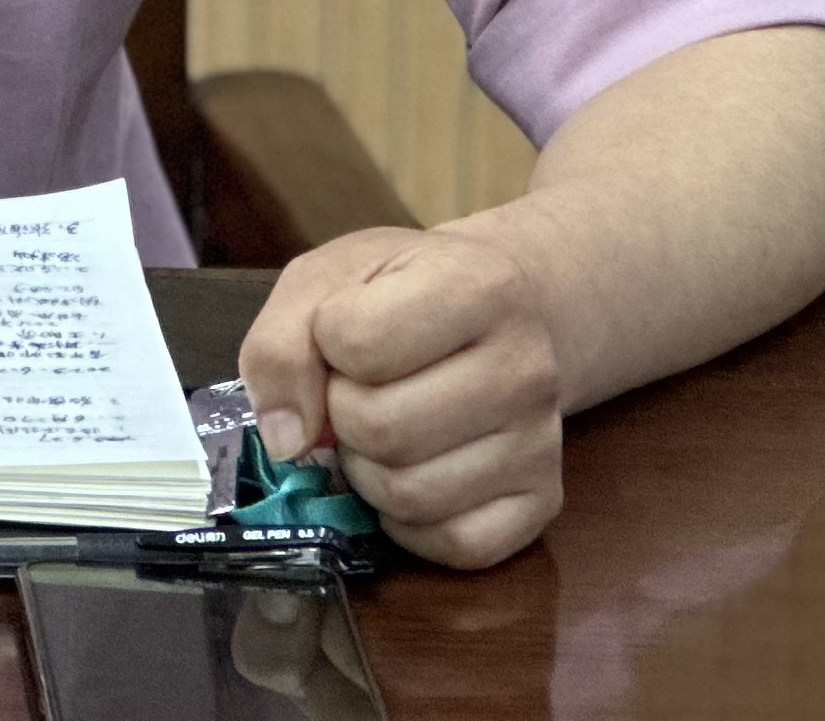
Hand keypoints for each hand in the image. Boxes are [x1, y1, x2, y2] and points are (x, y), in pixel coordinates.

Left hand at [237, 225, 562, 569]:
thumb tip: (285, 441)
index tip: (344, 331)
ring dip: (367, 469)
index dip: (326, 341)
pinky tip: (409, 471)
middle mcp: (528, 365)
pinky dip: (410, 523)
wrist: (489, 313)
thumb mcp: (327, 279)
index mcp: (480, 285)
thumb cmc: (399, 291)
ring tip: (382, 426)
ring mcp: (543, 441)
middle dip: (340, 413)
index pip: (357, 340)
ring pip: (411, 495)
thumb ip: (281, 343)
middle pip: (382, 429)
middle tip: (357, 388)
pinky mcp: (543, 501)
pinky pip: (456, 544)